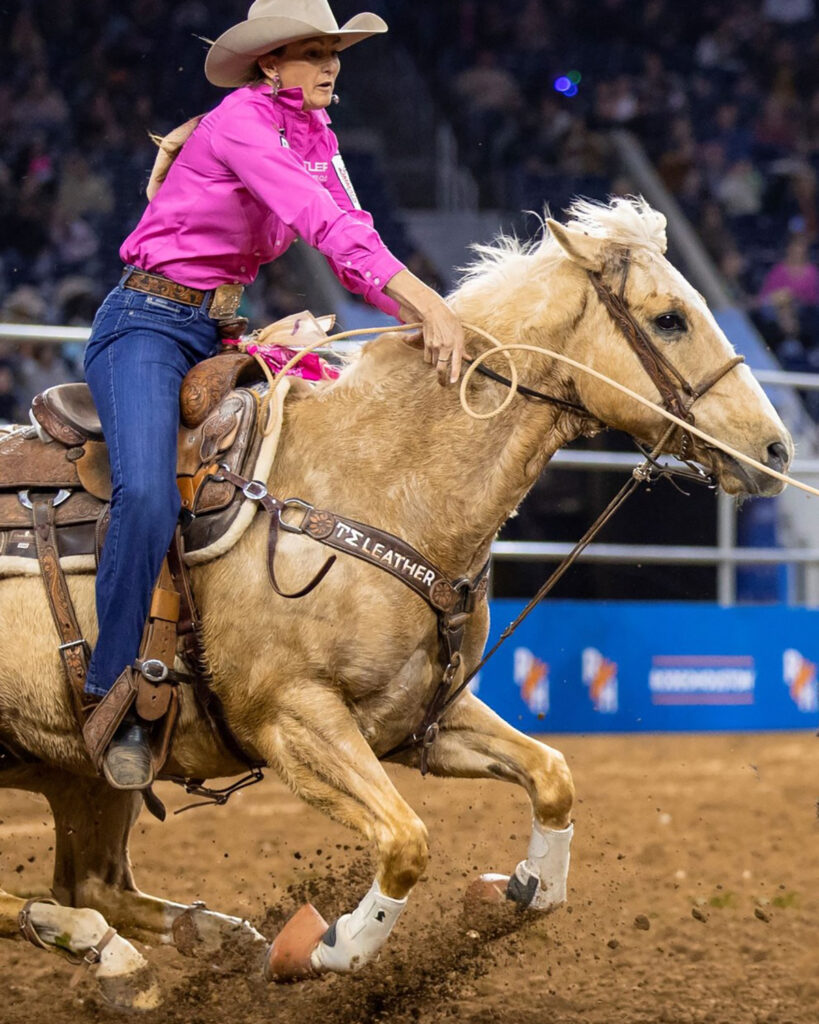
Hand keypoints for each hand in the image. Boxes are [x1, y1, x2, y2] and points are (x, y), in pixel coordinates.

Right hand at [384, 269, 464, 384]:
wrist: (433, 311)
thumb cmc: (449, 320)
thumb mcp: (460, 333)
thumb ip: (462, 348)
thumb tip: (468, 358)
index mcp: (456, 343)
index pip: (456, 362)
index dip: (454, 373)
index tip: (452, 382)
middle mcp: (445, 346)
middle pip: (441, 367)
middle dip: (442, 378)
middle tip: (443, 384)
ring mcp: (435, 346)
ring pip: (435, 364)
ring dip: (437, 366)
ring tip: (441, 363)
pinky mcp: (427, 345)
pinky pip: (428, 358)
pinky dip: (430, 360)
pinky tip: (434, 355)